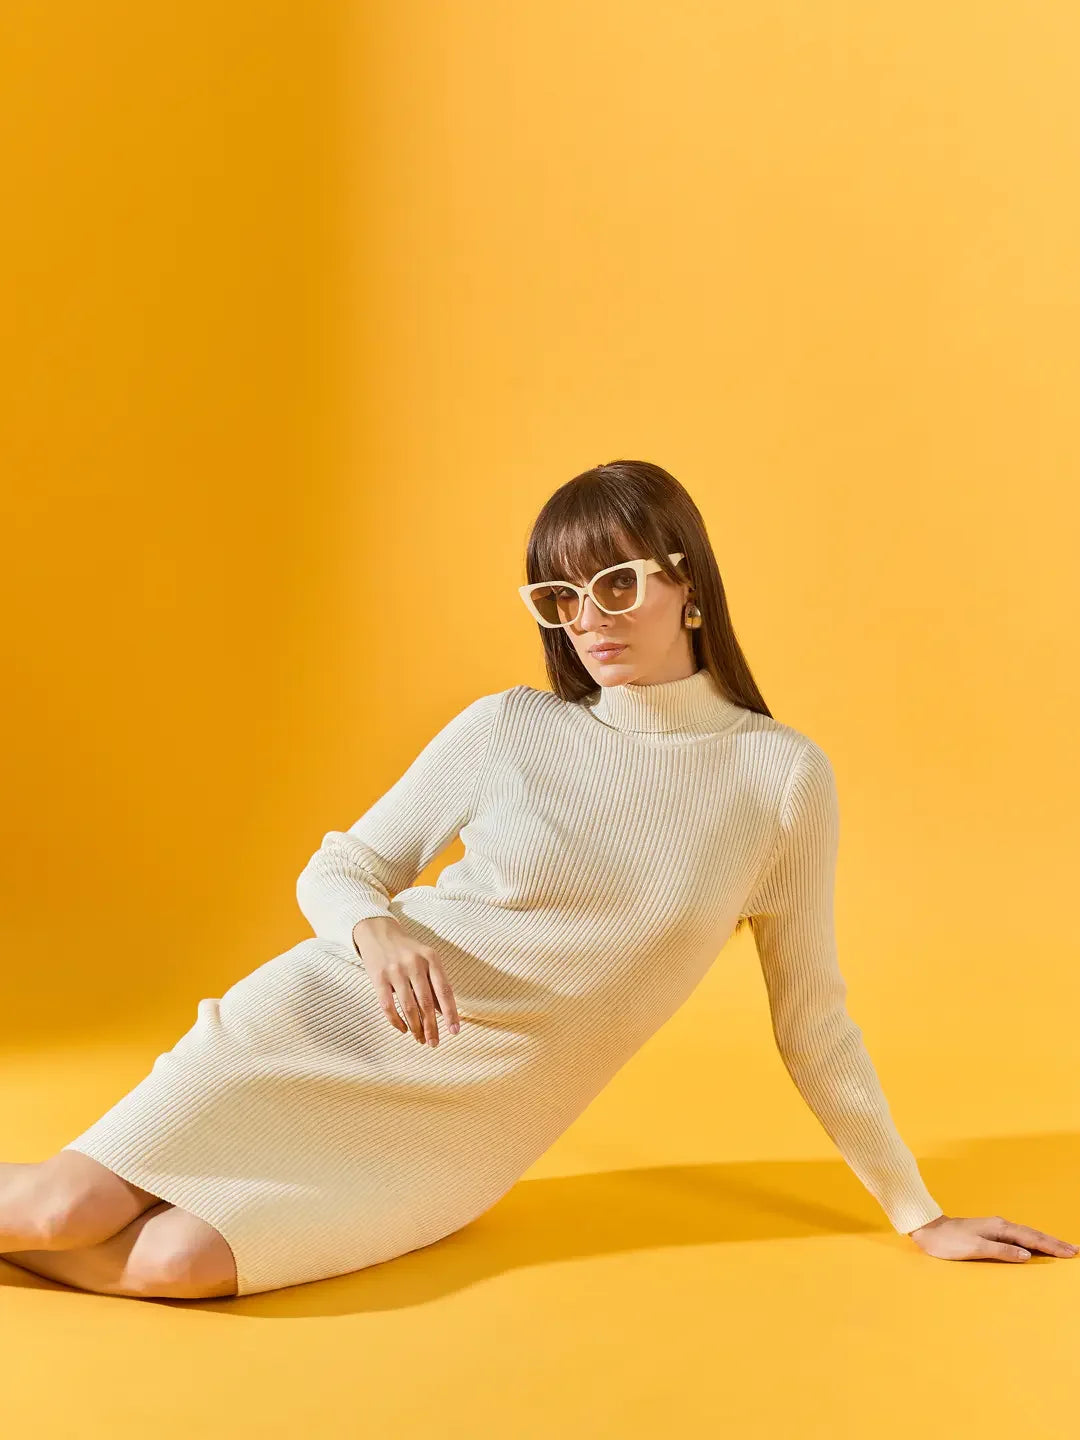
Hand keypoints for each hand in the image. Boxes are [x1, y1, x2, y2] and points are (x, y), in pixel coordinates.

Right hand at [350, 916, 460, 1047]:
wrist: (378, 932)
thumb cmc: (407, 950)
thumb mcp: (426, 960)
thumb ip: (435, 984)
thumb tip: (446, 1013)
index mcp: (431, 958)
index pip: (444, 991)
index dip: (451, 1013)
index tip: (454, 1032)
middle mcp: (414, 963)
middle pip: (427, 1003)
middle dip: (432, 1027)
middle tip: (434, 1043)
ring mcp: (396, 970)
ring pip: (409, 1007)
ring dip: (416, 1027)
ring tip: (420, 1039)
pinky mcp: (378, 977)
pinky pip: (388, 1006)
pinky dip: (396, 1021)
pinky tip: (403, 1029)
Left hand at [908, 1213, 1078, 1261]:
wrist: (929, 1231)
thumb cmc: (949, 1242)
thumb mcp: (974, 1248)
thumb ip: (1001, 1251)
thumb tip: (1026, 1254)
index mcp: (999, 1228)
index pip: (1031, 1238)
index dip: (1051, 1246)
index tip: (1070, 1252)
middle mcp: (1000, 1225)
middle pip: (1033, 1234)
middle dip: (1055, 1243)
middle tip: (1075, 1250)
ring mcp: (996, 1228)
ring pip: (1027, 1235)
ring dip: (1046, 1242)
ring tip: (1063, 1247)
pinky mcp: (991, 1233)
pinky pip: (1019, 1237)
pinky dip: (1032, 1241)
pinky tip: (1036, 1246)